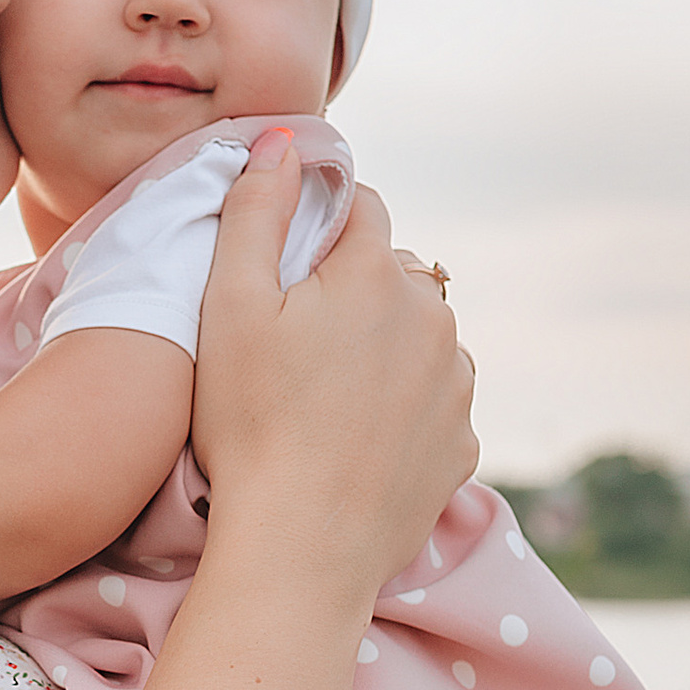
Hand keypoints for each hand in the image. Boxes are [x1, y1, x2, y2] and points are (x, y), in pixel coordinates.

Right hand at [189, 132, 476, 607]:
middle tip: (294, 343)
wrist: (300, 548)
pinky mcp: (462, 443)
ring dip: (386, 347)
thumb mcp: (227, 306)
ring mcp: (456, 383)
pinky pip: (435, 401)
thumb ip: (256, 211)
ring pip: (421, 336)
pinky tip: (355, 439)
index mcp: (375, 273)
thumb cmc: (249, 424)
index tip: (284, 267)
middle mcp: (433, 318)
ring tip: (326, 398)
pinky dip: (404, 407)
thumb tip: (281, 141)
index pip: (361, 205)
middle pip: (393, 272)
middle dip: (353, 288)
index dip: (318, 225)